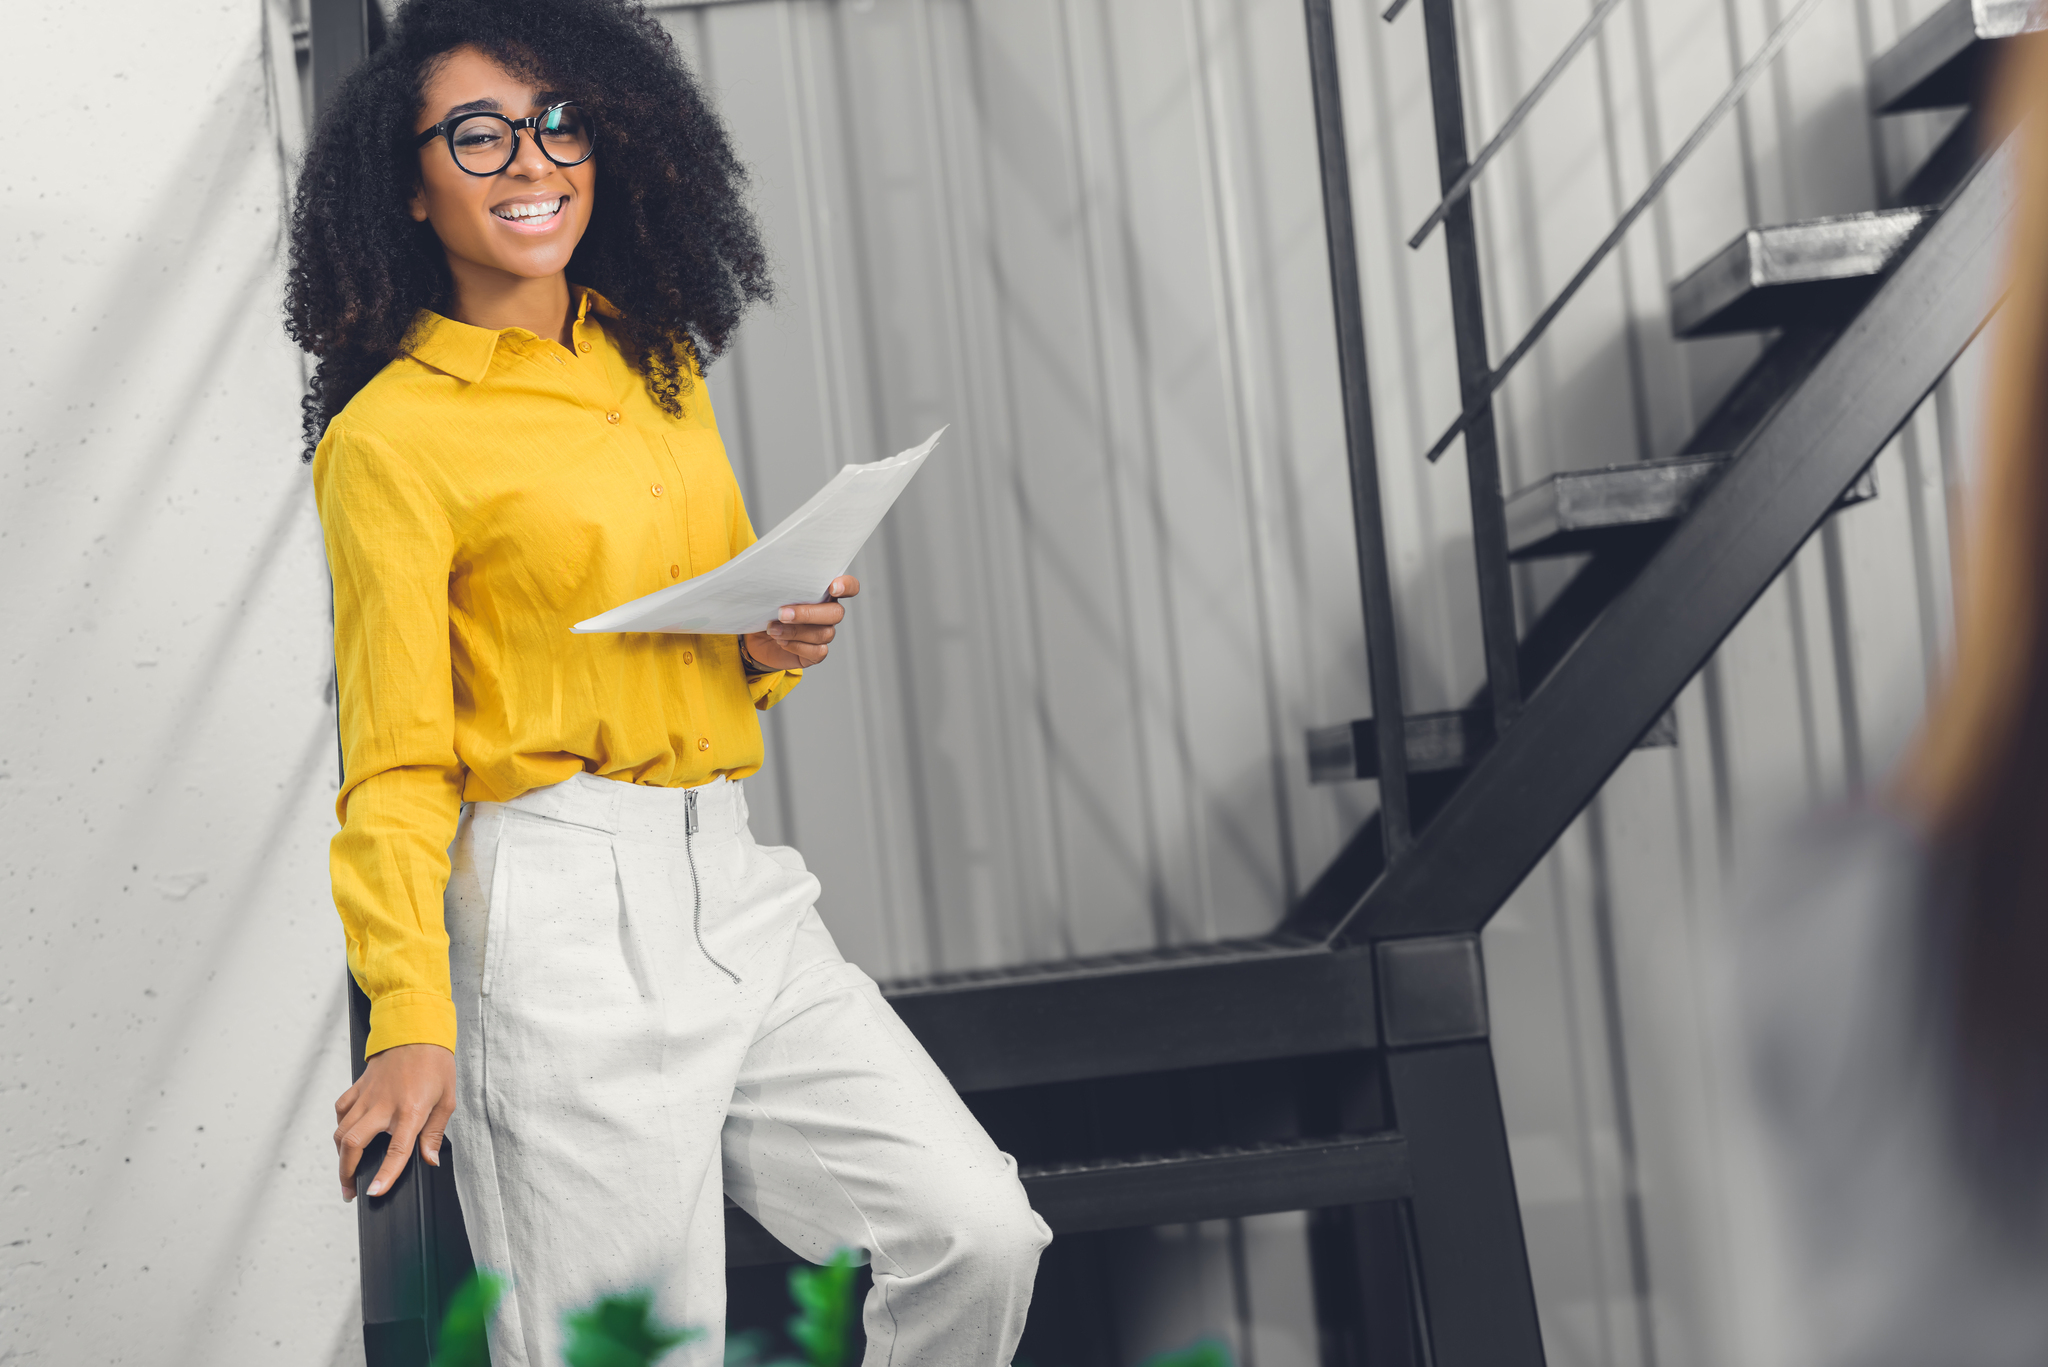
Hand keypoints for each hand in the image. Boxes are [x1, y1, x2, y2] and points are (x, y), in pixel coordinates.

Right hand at [334, 1042, 456, 1201]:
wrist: (417, 1029)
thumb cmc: (435, 1063)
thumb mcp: (446, 1099)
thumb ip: (435, 1133)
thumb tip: (429, 1160)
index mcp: (410, 1110)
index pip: (396, 1151)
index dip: (385, 1175)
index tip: (374, 1193)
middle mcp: (383, 1105)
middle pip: (353, 1144)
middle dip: (347, 1172)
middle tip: (350, 1190)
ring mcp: (367, 1096)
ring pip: (342, 1131)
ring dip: (341, 1156)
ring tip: (347, 1171)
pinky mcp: (358, 1086)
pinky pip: (341, 1111)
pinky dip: (340, 1127)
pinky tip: (347, 1136)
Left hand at [743, 575, 858, 670]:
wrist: (755, 638)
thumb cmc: (766, 610)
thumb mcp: (770, 593)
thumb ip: (779, 584)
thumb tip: (773, 576)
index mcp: (824, 593)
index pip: (849, 586)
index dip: (847, 586)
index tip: (833, 587)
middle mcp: (828, 613)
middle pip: (836, 613)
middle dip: (808, 614)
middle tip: (782, 614)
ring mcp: (823, 633)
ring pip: (823, 633)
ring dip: (795, 631)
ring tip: (773, 629)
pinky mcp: (815, 653)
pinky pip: (817, 652)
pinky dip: (797, 646)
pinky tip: (781, 641)